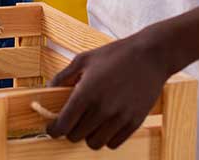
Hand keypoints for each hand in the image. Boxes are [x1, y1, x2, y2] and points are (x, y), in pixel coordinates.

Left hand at [44, 29, 173, 149]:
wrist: (150, 55)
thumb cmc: (115, 54)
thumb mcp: (83, 59)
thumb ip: (63, 76)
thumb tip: (47, 91)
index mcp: (86, 93)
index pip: (63, 125)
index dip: (54, 130)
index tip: (52, 128)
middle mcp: (102, 109)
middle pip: (76, 137)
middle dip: (70, 130)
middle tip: (72, 120)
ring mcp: (120, 118)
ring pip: (95, 143)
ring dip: (88, 136)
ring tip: (90, 123)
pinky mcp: (135, 122)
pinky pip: (114, 143)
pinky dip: (106, 138)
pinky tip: (105, 125)